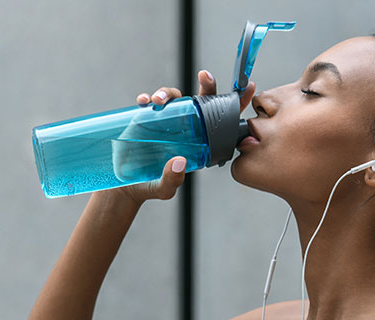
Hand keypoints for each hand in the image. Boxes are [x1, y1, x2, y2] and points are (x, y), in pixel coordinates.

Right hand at [119, 70, 256, 203]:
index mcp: (198, 143)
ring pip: (174, 97)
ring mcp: (167, 121)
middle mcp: (186, 128)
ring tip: (158, 102)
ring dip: (167, 93)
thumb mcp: (163, 189)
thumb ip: (172, 179)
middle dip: (207, 84)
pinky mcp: (147, 118)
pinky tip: (144, 102)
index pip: (221, 121)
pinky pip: (150, 101)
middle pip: (201, 100)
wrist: (126, 185)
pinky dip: (148, 98)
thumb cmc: (150, 187)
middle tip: (205, 76)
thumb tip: (179, 162)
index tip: (248, 87)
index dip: (235, 103)